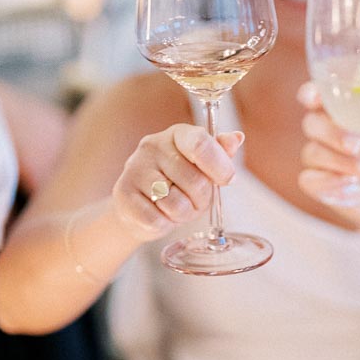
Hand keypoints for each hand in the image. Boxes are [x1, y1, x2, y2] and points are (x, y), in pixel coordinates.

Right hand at [111, 123, 243, 241]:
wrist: (138, 208)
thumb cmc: (176, 186)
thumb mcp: (202, 169)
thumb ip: (219, 154)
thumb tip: (237, 138)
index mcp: (177, 134)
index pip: (201, 143)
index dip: (219, 166)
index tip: (226, 179)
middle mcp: (153, 146)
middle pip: (195, 182)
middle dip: (200, 200)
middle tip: (191, 199)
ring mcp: (134, 168)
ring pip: (176, 204)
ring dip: (182, 215)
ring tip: (174, 208)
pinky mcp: (122, 193)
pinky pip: (157, 220)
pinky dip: (164, 225)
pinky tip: (158, 215)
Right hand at [297, 79, 359, 228]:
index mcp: (342, 111)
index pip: (315, 96)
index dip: (310, 93)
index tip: (314, 97)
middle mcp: (326, 132)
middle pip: (311, 124)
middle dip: (332, 134)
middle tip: (357, 145)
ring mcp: (319, 158)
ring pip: (313, 153)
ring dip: (341, 163)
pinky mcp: (317, 184)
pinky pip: (311, 180)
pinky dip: (331, 183)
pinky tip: (351, 184)